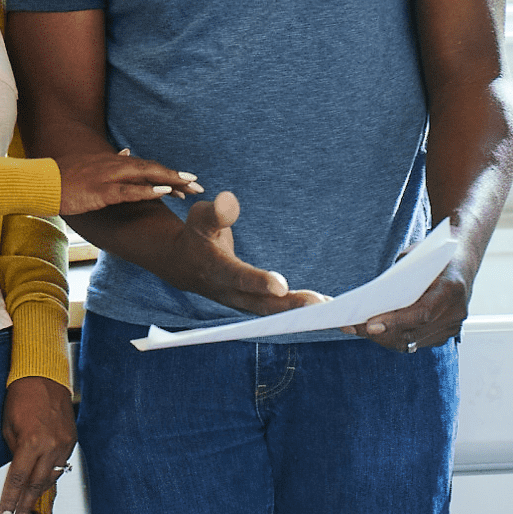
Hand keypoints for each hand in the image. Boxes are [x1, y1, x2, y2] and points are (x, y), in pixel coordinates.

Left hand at [0, 375, 76, 513]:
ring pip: (50, 478)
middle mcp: (51, 446)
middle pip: (36, 486)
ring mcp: (64, 444)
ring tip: (28, 513)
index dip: (10, 502)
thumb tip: (15, 475)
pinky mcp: (72, 441)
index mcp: (31, 442)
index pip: (17, 480)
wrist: (44, 376)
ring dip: (37, 496)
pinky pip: (60, 466)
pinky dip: (49, 477)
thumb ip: (13, 453)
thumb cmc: (21, 398)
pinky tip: (41, 488)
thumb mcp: (8, 427)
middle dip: (25, 509)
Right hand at [56, 150, 201, 215]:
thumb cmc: (65, 178)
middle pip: (153, 169)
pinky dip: (147, 191)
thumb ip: (111, 161)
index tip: (188, 182)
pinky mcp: (100, 191)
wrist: (41, 183)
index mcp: (114, 163)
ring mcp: (108, 177)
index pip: (148, 167)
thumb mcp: (91, 167)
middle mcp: (115, 166)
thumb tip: (128, 151)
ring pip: (145, 177)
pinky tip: (164, 194)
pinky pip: (128, 190)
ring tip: (190, 189)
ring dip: (169, 181)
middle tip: (198, 186)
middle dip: (177, 178)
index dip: (169, 174)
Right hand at [163, 190, 328, 315]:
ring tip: (330, 310)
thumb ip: (216, 212)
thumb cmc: (196, 234)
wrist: (182, 265)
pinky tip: (325, 309)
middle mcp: (230, 292)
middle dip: (290, 305)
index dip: (259, 282)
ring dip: (300, 313)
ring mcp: (241, 302)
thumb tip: (229, 200)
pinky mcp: (252, 304)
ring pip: (272, 312)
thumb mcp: (200, 217)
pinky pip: (277, 312)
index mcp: (216, 270)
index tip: (281, 286)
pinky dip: (298, 313)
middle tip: (318, 304)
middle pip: (261, 304)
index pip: (239, 277)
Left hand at [342, 256, 470, 351]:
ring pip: (412, 342)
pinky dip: (395, 337)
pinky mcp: (446, 334)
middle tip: (353, 327)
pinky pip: (416, 342)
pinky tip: (375, 330)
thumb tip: (371, 300)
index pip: (422, 313)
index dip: (395, 322)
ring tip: (358, 330)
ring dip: (383, 338)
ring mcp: (452, 326)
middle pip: (414, 332)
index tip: (370, 325)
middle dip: (381, 333)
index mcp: (452, 288)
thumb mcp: (415, 255)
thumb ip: (398, 277)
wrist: (462, 260)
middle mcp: (455, 312)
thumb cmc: (435, 253)